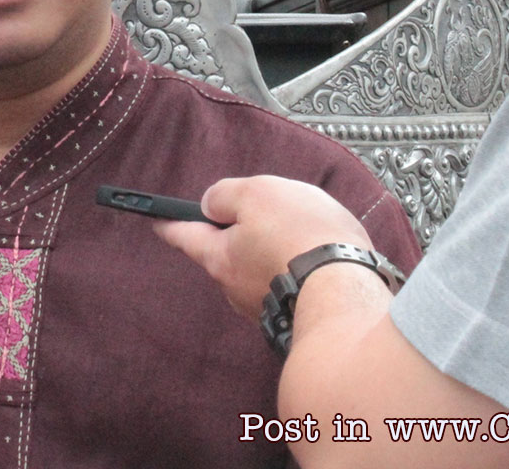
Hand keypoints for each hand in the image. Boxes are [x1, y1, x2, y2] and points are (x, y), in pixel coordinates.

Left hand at [155, 176, 371, 316]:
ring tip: (305, 231)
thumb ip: (227, 195)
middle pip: (226, 253)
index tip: (157, 220)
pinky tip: (320, 255)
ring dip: (274, 249)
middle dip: (238, 233)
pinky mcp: (296, 314)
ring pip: (260, 267)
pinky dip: (297, 265)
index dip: (169, 223)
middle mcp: (236, 289)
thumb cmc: (303, 239)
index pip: (183, 235)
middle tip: (262, 212)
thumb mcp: (257, 193)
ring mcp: (266, 305)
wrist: (351, 293)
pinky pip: (289, 281)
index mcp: (219, 258)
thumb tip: (213, 204)